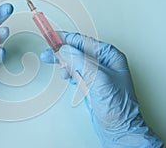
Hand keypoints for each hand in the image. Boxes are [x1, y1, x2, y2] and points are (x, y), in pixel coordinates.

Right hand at [40, 31, 162, 147]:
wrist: (118, 128)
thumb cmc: (117, 106)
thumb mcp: (99, 79)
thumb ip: (82, 61)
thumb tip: (67, 49)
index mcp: (110, 56)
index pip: (84, 41)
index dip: (66, 39)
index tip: (52, 37)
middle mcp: (104, 62)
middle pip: (77, 51)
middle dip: (62, 53)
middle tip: (47, 54)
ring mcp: (97, 73)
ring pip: (74, 62)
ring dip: (66, 66)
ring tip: (64, 74)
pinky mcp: (90, 83)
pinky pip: (75, 73)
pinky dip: (69, 75)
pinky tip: (69, 79)